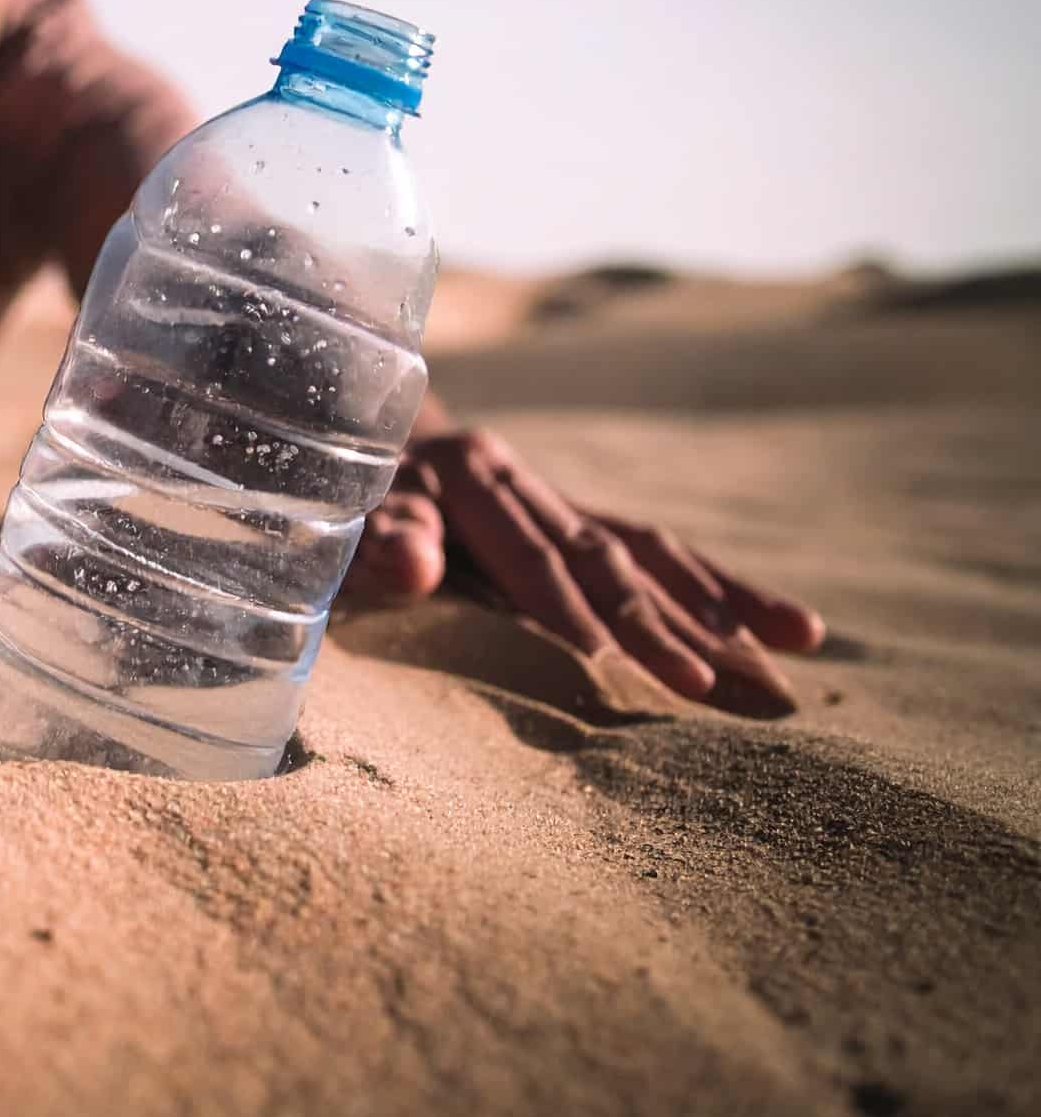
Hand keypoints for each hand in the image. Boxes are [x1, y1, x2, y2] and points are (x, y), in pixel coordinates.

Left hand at [341, 428, 825, 714]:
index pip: (526, 556)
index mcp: (466, 476)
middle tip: (719, 690)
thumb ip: (369, 541)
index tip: (609, 662)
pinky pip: (658, 553)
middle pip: (604, 560)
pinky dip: (719, 591)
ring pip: (652, 554)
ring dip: (720, 609)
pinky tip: (783, 627)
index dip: (564, 607)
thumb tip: (412, 561)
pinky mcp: (577, 516)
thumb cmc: (328, 496)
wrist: (339, 426)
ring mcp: (556, 495)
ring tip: (788, 657)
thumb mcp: (331, 515)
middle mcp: (523, 479)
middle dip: (663, 627)